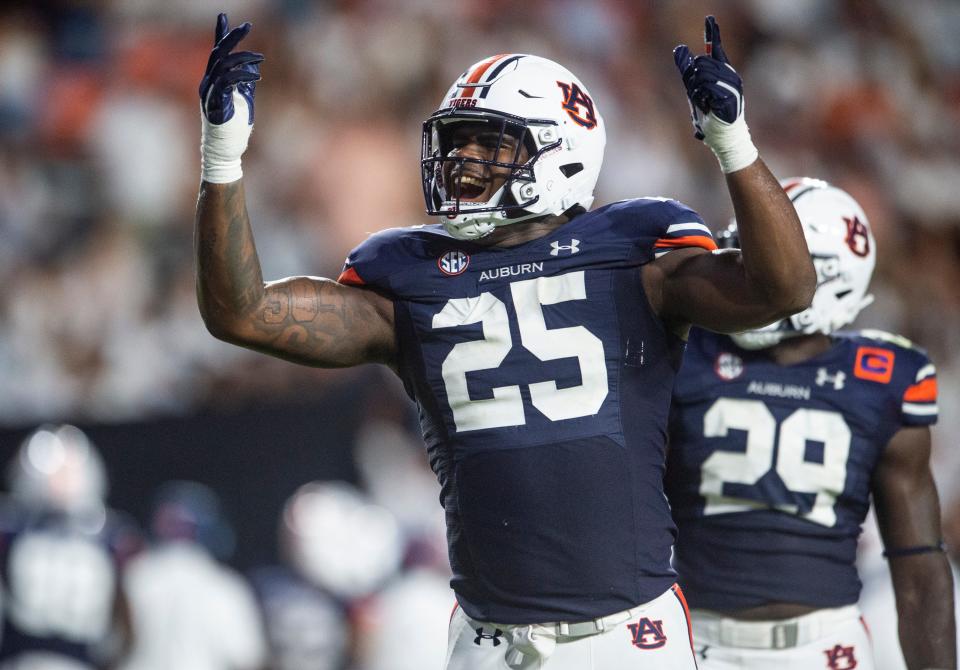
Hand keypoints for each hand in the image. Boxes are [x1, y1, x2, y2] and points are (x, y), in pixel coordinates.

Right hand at [199, 13, 261, 124]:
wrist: (225, 149)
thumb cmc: (234, 127)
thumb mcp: (243, 98)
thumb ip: (245, 81)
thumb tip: (254, 65)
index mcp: (214, 80)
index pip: (217, 53)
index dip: (221, 34)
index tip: (224, 16)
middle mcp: (208, 83)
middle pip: (218, 53)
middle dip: (232, 38)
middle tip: (247, 26)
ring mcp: (210, 93)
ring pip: (223, 65)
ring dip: (243, 58)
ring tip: (260, 58)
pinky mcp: (216, 103)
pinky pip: (227, 83)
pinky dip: (242, 76)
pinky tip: (257, 76)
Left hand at [673, 16, 756, 172]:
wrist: (722, 136)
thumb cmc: (709, 115)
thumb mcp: (694, 89)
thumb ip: (687, 70)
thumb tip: (679, 49)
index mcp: (721, 71)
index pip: (716, 47)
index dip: (712, 32)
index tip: (709, 18)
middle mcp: (729, 74)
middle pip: (701, 62)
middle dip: (692, 78)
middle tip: (698, 94)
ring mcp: (732, 84)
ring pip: (702, 74)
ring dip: (697, 90)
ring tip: (704, 102)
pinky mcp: (731, 95)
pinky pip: (708, 88)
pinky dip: (703, 98)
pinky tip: (708, 105)